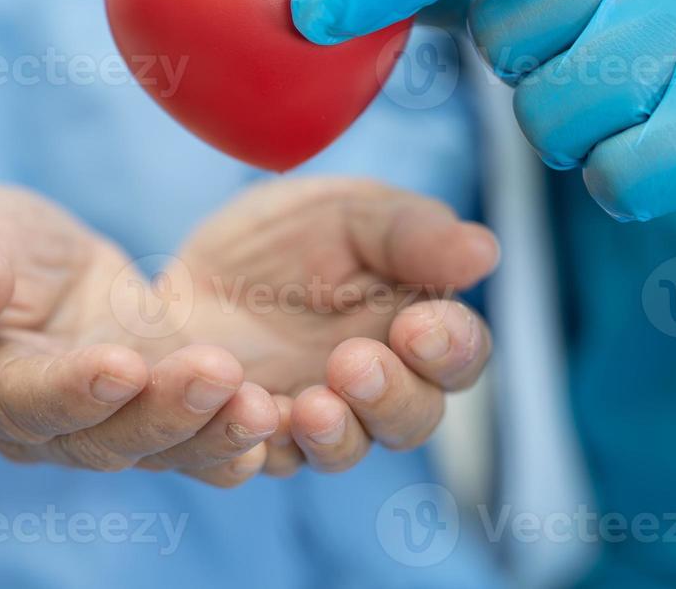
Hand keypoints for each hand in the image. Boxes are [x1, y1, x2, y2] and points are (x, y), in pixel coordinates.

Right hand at [0, 185, 281, 486]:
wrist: (4, 260)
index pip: (21, 400)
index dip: (71, 390)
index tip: (123, 363)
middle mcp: (34, 426)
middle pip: (99, 440)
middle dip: (163, 414)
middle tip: (220, 376)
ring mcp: (94, 423)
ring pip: (153, 447)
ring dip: (208, 432)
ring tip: (262, 407)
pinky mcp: (142, 407)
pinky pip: (185, 438)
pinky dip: (226, 441)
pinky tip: (274, 425)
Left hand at [172, 177, 495, 474]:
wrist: (190, 268)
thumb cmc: (286, 239)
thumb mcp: (346, 214)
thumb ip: (410, 234)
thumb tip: (485, 252)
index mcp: (412, 331)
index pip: (458, 358)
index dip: (449, 349)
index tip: (420, 326)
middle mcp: (371, 392)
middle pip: (409, 421)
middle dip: (389, 398)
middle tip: (353, 364)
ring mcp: (309, 424)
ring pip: (338, 452)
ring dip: (327, 434)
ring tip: (303, 403)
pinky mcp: (241, 443)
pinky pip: (246, 463)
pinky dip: (241, 443)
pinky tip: (237, 405)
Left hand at [293, 0, 675, 263]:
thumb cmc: (651, 26)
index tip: (309, 8)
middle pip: (512, 35)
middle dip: (530, 68)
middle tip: (592, 54)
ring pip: (560, 109)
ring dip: (575, 128)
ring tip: (630, 98)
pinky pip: (619, 172)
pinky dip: (623, 176)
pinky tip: (661, 145)